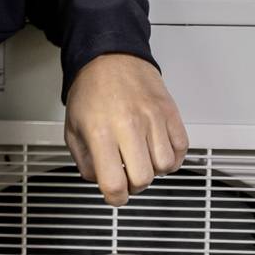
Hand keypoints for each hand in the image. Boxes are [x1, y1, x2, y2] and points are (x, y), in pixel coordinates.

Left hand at [64, 53, 188, 204]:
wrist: (110, 56)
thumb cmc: (92, 90)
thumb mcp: (73, 129)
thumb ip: (85, 162)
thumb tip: (100, 181)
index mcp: (101, 132)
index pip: (114, 184)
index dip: (115, 198)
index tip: (115, 195)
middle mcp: (129, 125)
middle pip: (143, 179)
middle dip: (134, 185)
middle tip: (128, 175)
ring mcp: (153, 118)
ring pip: (164, 166)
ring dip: (154, 170)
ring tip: (142, 159)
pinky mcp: (169, 112)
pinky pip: (181, 148)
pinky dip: (172, 157)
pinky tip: (158, 151)